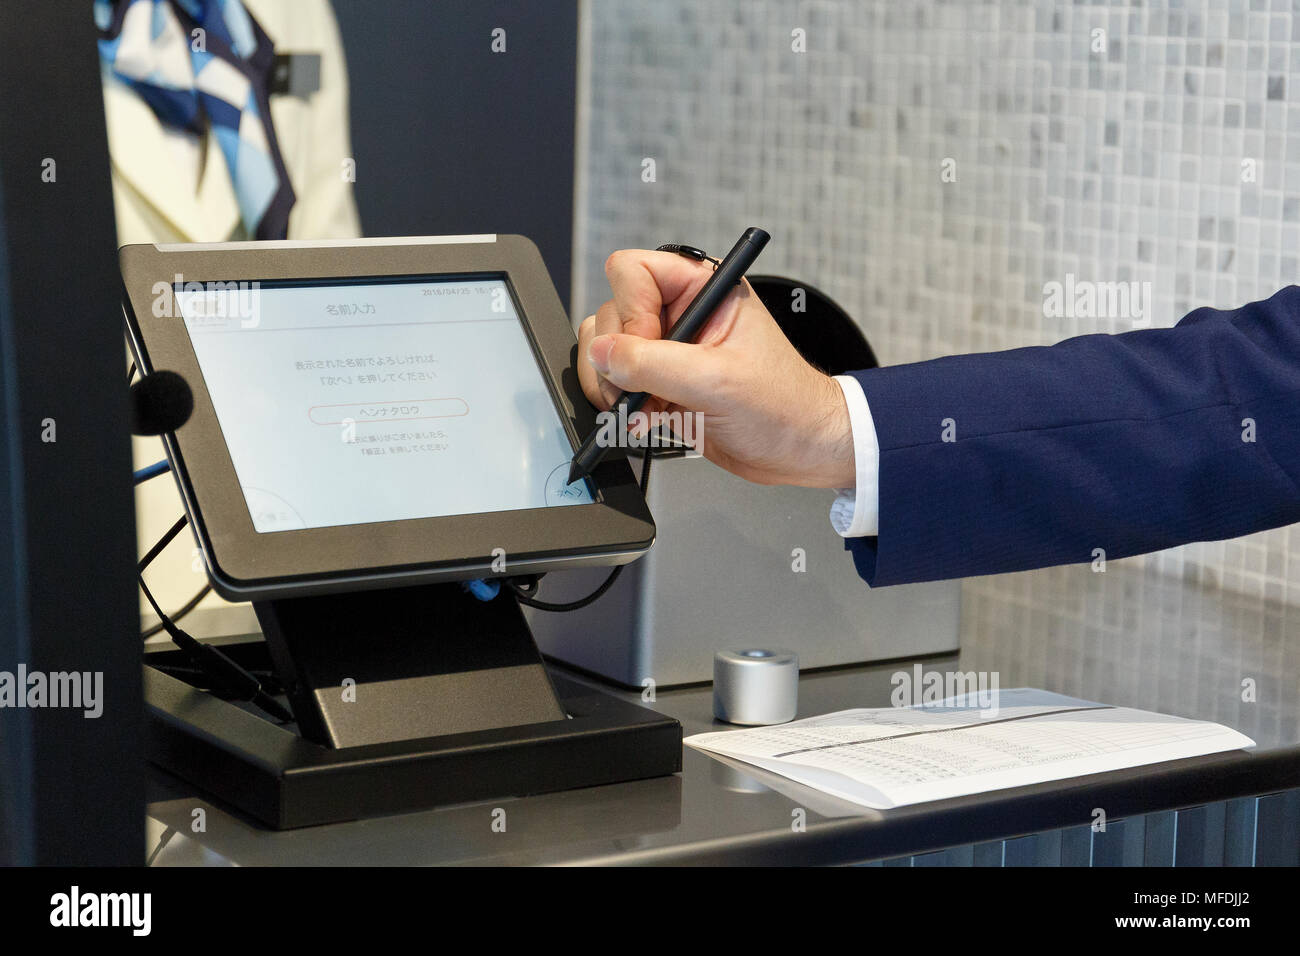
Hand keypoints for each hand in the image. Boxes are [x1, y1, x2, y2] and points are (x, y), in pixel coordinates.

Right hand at [576, 248, 854, 487]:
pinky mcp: (658, 383)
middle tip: (645, 387)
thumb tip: (602, 354)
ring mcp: (666, 349)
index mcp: (704, 288)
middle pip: (611, 312)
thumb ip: (653, 364)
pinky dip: (620, 406)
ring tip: (647, 408)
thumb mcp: (718, 381)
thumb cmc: (784, 405)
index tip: (652, 347)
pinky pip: (613, 383)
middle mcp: (681, 312)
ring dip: (613, 385)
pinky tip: (649, 420)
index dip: (632, 311)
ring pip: (605, 350)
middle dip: (618, 357)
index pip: (632, 271)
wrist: (797, 449)